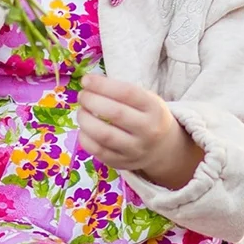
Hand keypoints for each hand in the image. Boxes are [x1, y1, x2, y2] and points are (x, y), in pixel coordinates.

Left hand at [77, 74, 202, 188]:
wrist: (162, 148)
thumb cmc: (146, 116)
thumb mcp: (145, 99)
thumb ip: (120, 91)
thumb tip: (88, 83)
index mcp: (155, 108)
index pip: (127, 93)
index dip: (102, 85)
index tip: (86, 80)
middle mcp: (148, 130)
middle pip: (115, 113)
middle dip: (91, 101)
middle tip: (82, 95)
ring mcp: (135, 149)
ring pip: (105, 135)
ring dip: (85, 119)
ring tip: (81, 111)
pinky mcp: (122, 163)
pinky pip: (98, 151)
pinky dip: (85, 138)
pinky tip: (84, 129)